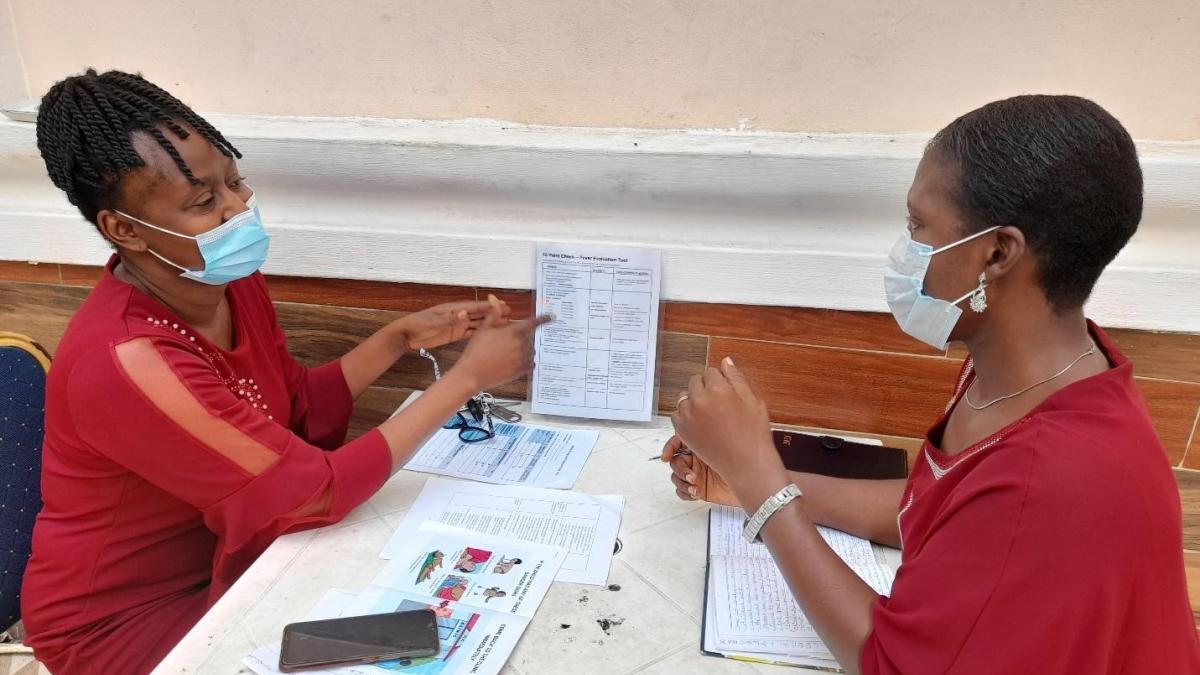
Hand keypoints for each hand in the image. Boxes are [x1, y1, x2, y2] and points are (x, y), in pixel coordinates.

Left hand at [398, 295, 510, 350]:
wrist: (407, 335)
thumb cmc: (419, 326)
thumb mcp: (434, 323)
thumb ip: (450, 320)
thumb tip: (465, 313)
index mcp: (453, 309)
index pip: (474, 307)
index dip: (488, 306)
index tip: (501, 305)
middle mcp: (457, 315)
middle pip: (478, 313)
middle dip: (493, 312)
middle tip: (509, 311)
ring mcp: (456, 324)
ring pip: (476, 322)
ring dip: (489, 322)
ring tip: (503, 322)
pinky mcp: (454, 334)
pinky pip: (470, 332)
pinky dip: (480, 331)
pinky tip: (489, 333)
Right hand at [453, 314, 552, 391]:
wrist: (473, 373)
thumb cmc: (477, 350)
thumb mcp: (484, 328)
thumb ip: (494, 314)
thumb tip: (494, 299)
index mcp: (515, 331)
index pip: (534, 322)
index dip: (543, 319)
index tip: (551, 316)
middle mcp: (522, 344)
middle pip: (531, 337)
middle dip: (524, 337)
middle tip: (508, 342)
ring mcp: (524, 358)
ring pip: (531, 350)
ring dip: (525, 349)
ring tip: (508, 353)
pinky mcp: (523, 370)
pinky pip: (531, 363)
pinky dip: (526, 361)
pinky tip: (514, 362)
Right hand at [660, 435, 740, 506]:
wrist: (755, 485)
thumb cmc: (747, 463)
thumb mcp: (726, 446)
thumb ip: (709, 437)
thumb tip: (692, 427)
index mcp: (703, 444)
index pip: (679, 442)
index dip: (670, 448)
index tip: (666, 456)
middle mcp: (698, 459)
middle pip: (676, 461)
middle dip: (680, 470)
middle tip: (691, 476)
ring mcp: (697, 475)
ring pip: (676, 477)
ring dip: (682, 483)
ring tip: (694, 486)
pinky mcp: (699, 489)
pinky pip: (682, 492)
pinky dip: (685, 493)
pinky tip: (695, 493)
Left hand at [671, 357, 787, 509]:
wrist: (746, 465)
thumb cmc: (754, 434)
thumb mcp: (753, 401)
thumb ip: (737, 378)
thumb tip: (725, 361)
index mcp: (719, 390)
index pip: (711, 371)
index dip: (721, 381)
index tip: (727, 392)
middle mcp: (700, 401)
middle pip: (696, 381)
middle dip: (706, 387)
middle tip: (720, 404)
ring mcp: (688, 416)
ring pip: (685, 397)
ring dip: (695, 400)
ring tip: (711, 415)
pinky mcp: (682, 430)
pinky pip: (678, 413)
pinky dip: (687, 415)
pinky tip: (702, 423)